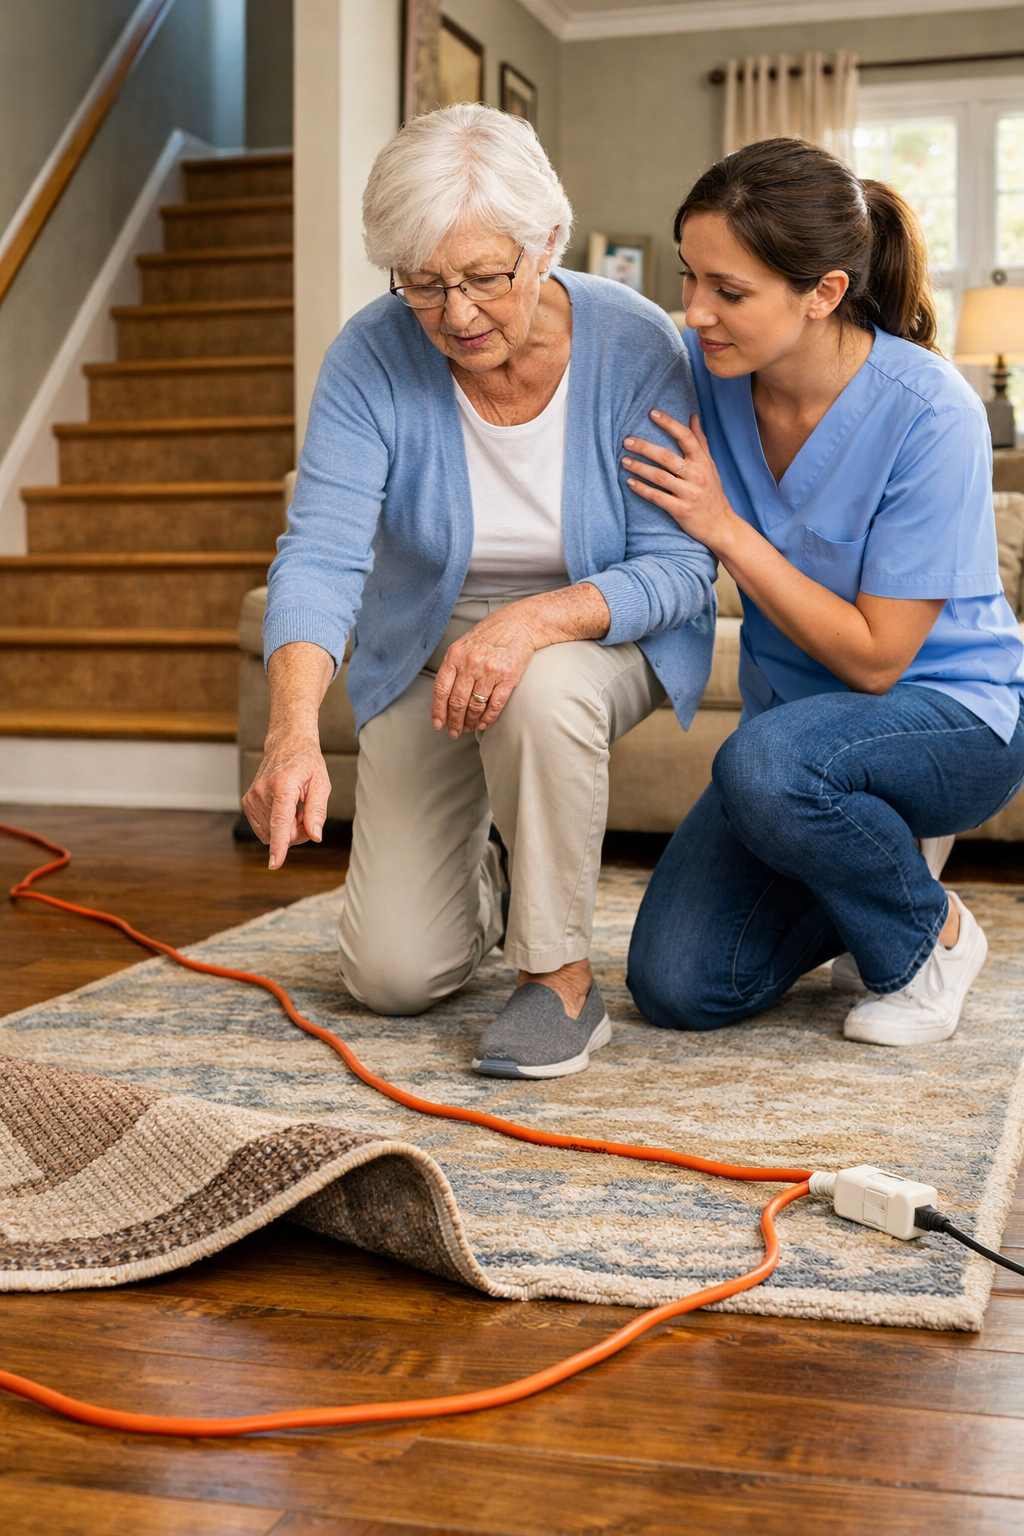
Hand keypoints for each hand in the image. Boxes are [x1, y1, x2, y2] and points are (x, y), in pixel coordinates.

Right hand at [242, 733, 331, 869]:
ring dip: (287, 827)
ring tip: (294, 806)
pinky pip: (265, 829)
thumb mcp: (321, 783)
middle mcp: (263, 791)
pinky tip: (283, 808)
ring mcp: (252, 797)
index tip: (275, 864)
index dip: (280, 845)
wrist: (286, 745)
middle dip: (298, 830)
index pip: (281, 821)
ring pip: (273, 833)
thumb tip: (315, 836)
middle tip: (305, 811)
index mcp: (283, 785)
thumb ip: (317, 812)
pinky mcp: (247, 802)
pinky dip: (277, 825)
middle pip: (282, 832)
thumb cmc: (307, 763)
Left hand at [431, 606, 537, 736]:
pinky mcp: (508, 677)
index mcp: (455, 656)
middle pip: (457, 702)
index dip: (438, 711)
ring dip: (470, 721)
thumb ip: (453, 666)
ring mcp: (490, 671)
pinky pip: (495, 704)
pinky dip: (488, 718)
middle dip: (454, 721)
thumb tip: (444, 696)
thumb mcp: (464, 644)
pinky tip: (483, 723)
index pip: (441, 690)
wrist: (519, 624)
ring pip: (475, 706)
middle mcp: (470, 663)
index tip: (438, 724)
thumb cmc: (490, 634)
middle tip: (454, 732)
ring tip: (468, 727)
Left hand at [622, 411, 735, 554]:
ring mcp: (688, 493)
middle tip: (627, 441)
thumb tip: (693, 416)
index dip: (669, 423)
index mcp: (702, 462)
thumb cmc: (713, 493)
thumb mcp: (710, 465)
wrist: (721, 525)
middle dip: (644, 447)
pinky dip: (642, 489)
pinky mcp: (681, 509)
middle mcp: (696, 475)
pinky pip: (657, 497)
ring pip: (659, 476)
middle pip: (666, 456)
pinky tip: (630, 483)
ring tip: (624, 461)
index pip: (686, 437)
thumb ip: (700, 441)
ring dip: (639, 467)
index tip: (652, 413)